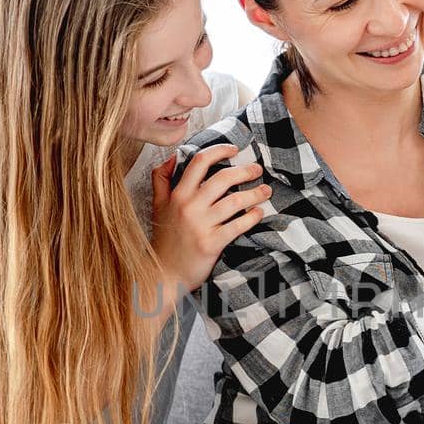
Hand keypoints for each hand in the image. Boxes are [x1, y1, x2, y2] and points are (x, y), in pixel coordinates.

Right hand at [151, 143, 272, 291]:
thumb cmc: (165, 239)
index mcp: (177, 195)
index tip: (234, 149)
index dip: (219, 151)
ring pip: (234, 201)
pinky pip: (237, 226)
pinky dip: (252, 217)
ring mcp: (201, 225)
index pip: (199, 162)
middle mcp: (189, 207)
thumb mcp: (157, 206)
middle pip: (222, 178)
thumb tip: (174, 157)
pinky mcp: (211, 244)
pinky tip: (259, 213)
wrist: (164, 274)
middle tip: (257, 169)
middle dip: (244, 171)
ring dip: (254, 193)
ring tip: (266, 191)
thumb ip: (162, 180)